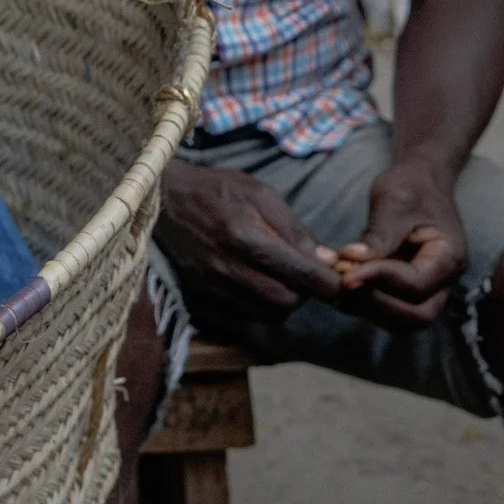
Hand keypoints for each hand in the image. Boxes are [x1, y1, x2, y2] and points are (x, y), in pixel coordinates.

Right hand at [156, 161, 342, 320]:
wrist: (164, 199)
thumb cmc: (216, 190)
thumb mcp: (260, 193)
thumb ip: (293, 228)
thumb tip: (323, 259)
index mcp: (244, 236)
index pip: (298, 274)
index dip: (327, 283)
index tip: (338, 281)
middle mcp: (227, 266)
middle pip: (285, 301)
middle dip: (304, 293)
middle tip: (307, 276)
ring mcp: (212, 284)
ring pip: (267, 313)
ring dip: (284, 301)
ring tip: (283, 278)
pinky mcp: (202, 294)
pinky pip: (245, 313)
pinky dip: (261, 305)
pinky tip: (260, 282)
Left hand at [332, 158, 466, 330]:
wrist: (420, 181)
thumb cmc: (412, 187)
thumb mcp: (394, 202)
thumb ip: (378, 235)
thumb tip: (352, 262)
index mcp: (449, 257)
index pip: (416, 285)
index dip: (379, 281)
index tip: (346, 272)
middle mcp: (444, 281)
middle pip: (417, 316)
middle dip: (376, 304)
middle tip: (341, 283)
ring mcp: (428, 289)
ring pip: (403, 320)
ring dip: (368, 308)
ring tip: (337, 283)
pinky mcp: (408, 290)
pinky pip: (390, 308)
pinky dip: (365, 301)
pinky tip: (341, 281)